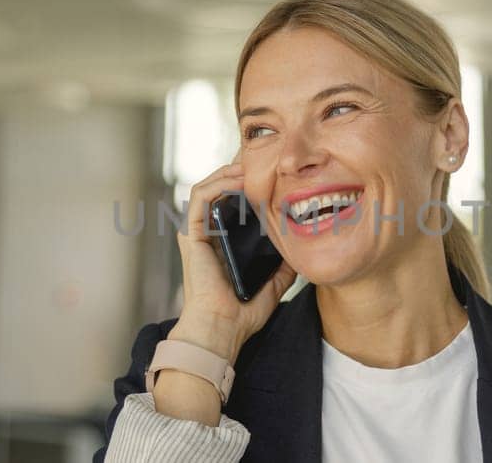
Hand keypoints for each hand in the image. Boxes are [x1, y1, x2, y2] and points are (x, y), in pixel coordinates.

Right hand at [169, 162, 296, 363]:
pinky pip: (199, 197)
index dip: (248, 184)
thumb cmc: (242, 315)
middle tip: (264, 159)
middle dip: (240, 171)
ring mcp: (197, 233)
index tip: (272, 173)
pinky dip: (217, 182)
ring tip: (252, 164)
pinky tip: (238, 178)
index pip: (232, 204)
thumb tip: (299, 253)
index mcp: (223, 244)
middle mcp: (207, 235)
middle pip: (219, 190)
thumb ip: (283, 268)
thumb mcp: (273, 285)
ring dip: (228, 171)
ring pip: (208, 187)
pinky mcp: (192, 234)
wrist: (221, 330)